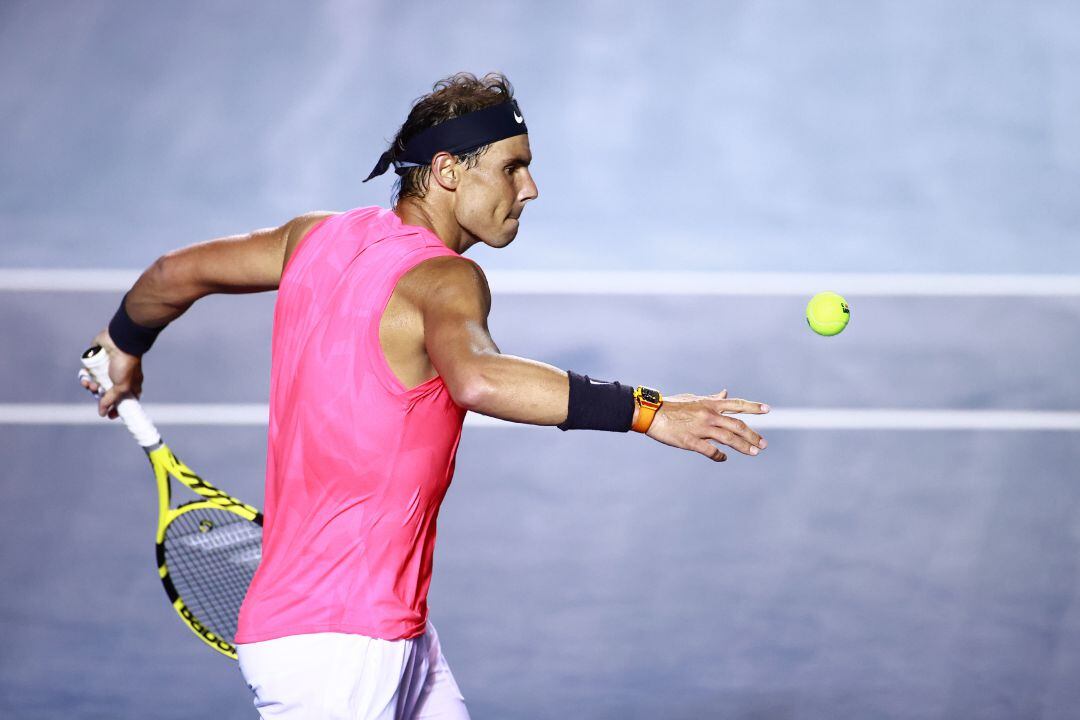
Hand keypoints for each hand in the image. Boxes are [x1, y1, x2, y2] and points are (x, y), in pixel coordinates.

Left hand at [77, 329, 143, 418]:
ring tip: (90, 384)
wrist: (119, 342)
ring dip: (90, 387)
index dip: (115, 408)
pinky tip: (85, 377)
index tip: (109, 415)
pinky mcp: (95, 361)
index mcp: (129, 384)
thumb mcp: (122, 387)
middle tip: (98, 393)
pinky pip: (87, 373)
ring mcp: (106, 369)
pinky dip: (84, 377)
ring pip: (95, 383)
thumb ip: (111, 400)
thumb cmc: (126, 364)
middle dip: (99, 396)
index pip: (122, 400)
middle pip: (106, 393)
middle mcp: (117, 378)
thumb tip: (102, 413)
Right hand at [645, 390, 768, 461]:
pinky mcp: (690, 441)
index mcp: (710, 404)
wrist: (651, 414)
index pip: (736, 404)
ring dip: (743, 446)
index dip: (753, 407)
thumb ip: (712, 399)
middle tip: (764, 444)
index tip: (767, 410)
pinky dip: (719, 456)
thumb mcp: (694, 398)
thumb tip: (726, 393)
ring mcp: (700, 429)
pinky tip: (723, 458)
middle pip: (737, 425)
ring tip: (755, 452)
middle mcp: (709, 415)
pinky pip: (710, 451)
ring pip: (728, 439)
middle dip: (753, 435)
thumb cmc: (672, 405)